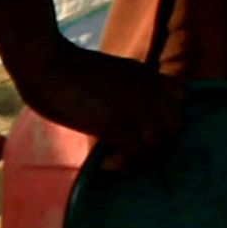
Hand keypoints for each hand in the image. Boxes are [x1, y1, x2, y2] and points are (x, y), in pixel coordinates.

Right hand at [0, 30, 182, 162]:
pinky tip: (104, 163)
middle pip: (174, 128)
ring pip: (157, 145)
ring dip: (138, 159)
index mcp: (147, 76)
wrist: (44, 62)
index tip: (146, 135)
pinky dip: (122, 165)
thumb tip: (143, 111)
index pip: (182, 102)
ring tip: (115, 159)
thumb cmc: (70, 71)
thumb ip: (134, 87)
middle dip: (156, 146)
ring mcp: (133, 106)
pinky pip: (134, 154)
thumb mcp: (114, 72)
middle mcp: (147, 90)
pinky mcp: (114, 123)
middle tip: (130, 152)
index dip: (167, 124)